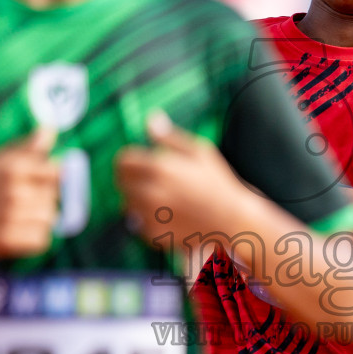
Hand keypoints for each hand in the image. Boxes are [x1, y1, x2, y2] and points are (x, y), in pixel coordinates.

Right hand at [0, 129, 59, 258]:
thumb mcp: (0, 163)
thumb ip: (29, 149)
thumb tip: (50, 129)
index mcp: (14, 168)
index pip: (56, 172)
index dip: (50, 179)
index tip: (36, 183)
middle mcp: (13, 191)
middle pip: (54, 197)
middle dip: (41, 201)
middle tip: (19, 204)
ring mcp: (10, 216)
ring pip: (50, 219)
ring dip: (38, 221)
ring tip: (18, 218)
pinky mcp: (7, 240)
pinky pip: (41, 240)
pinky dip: (34, 239)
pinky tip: (17, 233)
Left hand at [114, 111, 243, 243]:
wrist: (231, 220)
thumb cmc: (218, 184)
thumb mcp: (200, 152)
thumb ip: (170, 137)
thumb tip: (150, 119)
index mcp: (160, 168)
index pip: (123, 161)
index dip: (128, 160)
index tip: (136, 163)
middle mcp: (151, 192)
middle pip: (121, 182)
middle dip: (130, 179)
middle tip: (147, 180)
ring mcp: (152, 215)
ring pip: (126, 203)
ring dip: (136, 198)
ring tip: (158, 197)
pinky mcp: (155, 234)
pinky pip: (137, 223)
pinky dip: (146, 218)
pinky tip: (165, 214)